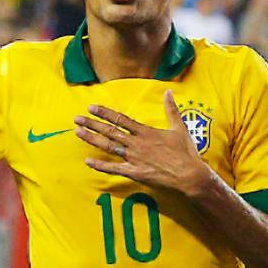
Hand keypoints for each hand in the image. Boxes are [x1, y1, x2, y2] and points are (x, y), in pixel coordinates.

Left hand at [74, 90, 211, 195]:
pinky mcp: (135, 173)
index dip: (104, 113)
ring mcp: (134, 158)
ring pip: (108, 146)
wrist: (190, 176)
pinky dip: (100, 165)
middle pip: (110, 131)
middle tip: (77, 118)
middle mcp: (137, 143)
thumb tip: (169, 91)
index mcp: (146, 132)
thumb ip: (171, 109)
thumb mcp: (179, 127)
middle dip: (92, 124)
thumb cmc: (186, 152)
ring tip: (78, 133)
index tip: (91, 107)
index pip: (121, 119)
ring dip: (92, 139)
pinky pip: (114, 168)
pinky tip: (88, 161)